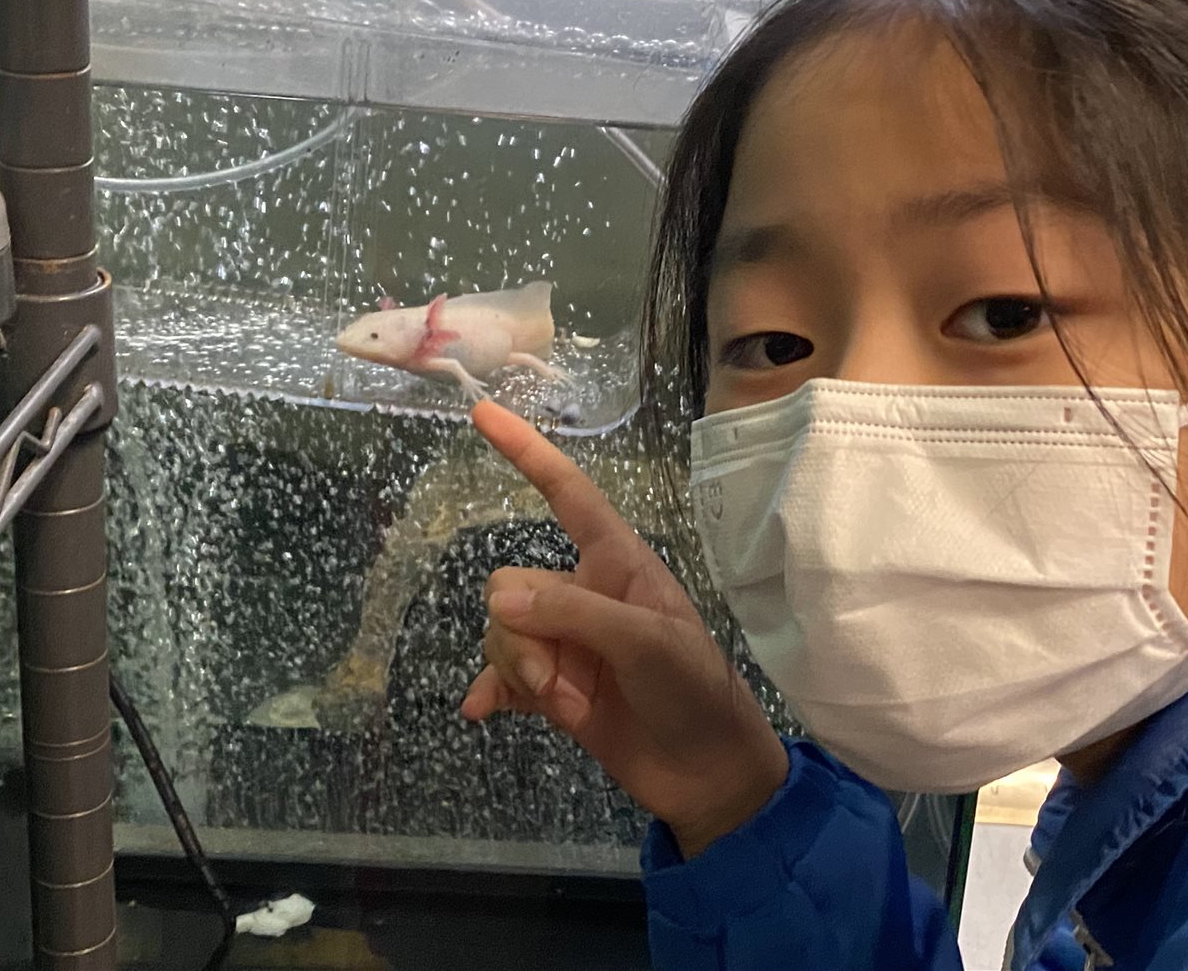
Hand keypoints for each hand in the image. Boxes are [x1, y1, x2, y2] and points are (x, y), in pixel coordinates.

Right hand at [460, 401, 787, 857]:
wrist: (706, 774)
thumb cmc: (694, 692)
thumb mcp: (646, 644)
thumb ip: (573, 616)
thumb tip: (498, 601)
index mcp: (618, 563)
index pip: (567, 493)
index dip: (527, 452)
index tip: (481, 413)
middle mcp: (586, 594)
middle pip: (512, 584)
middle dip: (523, 635)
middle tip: (562, 681)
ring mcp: (567, 642)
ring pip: (502, 630)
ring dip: (521, 671)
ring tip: (564, 705)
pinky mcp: (554, 687)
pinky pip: (501, 674)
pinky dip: (492, 690)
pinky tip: (481, 713)